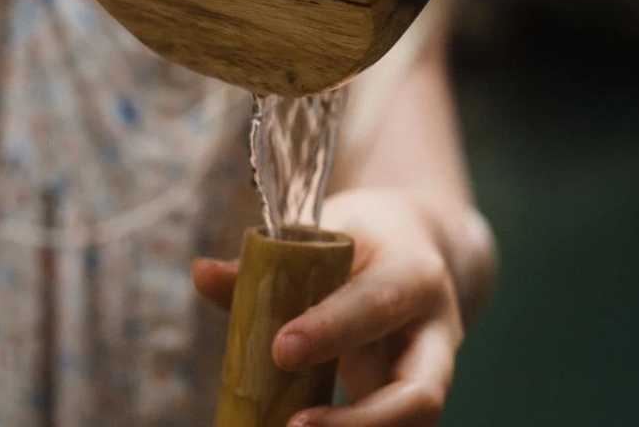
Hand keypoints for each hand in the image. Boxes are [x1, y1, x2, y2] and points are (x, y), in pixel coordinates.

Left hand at [193, 188, 478, 426]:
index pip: (378, 304)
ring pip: (415, 424)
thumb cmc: (368, 237)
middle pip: (421, 393)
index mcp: (415, 274)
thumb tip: (202, 274)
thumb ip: (274, 259)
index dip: (332, 329)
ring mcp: (431, 376)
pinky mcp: (412, 404)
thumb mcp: (331, 230)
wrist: (422, 249)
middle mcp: (436, 333)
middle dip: (361, 421)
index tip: (281, 348)